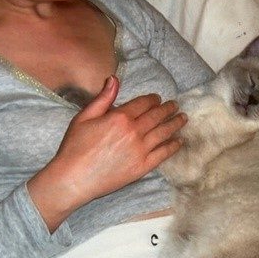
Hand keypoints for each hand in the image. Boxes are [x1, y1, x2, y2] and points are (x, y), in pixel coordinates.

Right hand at [28, 76, 186, 231]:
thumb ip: (103, 98)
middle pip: (157, 116)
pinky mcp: (142, 167)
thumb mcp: (84, 117)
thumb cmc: (75, 147)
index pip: (143, 103)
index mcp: (119, 117)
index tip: (158, 99)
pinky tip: (179, 141)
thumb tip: (115, 79)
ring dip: (175, 124)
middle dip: (168, 109)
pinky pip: (163, 154)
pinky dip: (173, 146)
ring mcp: (140, 150)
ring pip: (164, 133)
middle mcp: (134, 132)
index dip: (153, 99)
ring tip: (183, 119)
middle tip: (175, 106)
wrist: (75, 178)